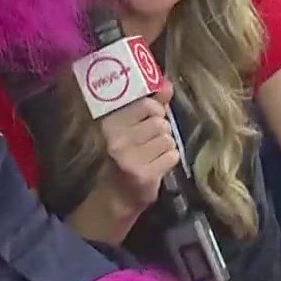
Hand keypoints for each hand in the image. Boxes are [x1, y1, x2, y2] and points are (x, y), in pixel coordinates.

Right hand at [95, 87, 177, 213]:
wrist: (114, 195)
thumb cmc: (122, 154)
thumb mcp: (129, 126)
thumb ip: (148, 104)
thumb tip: (167, 85)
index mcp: (108, 122)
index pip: (146, 104)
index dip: (154, 111)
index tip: (148, 119)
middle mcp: (116, 139)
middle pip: (160, 122)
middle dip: (160, 131)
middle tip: (148, 141)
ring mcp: (130, 158)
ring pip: (168, 139)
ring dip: (165, 146)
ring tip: (151, 153)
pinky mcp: (144, 175)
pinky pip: (172, 156)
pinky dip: (168, 160)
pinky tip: (156, 165)